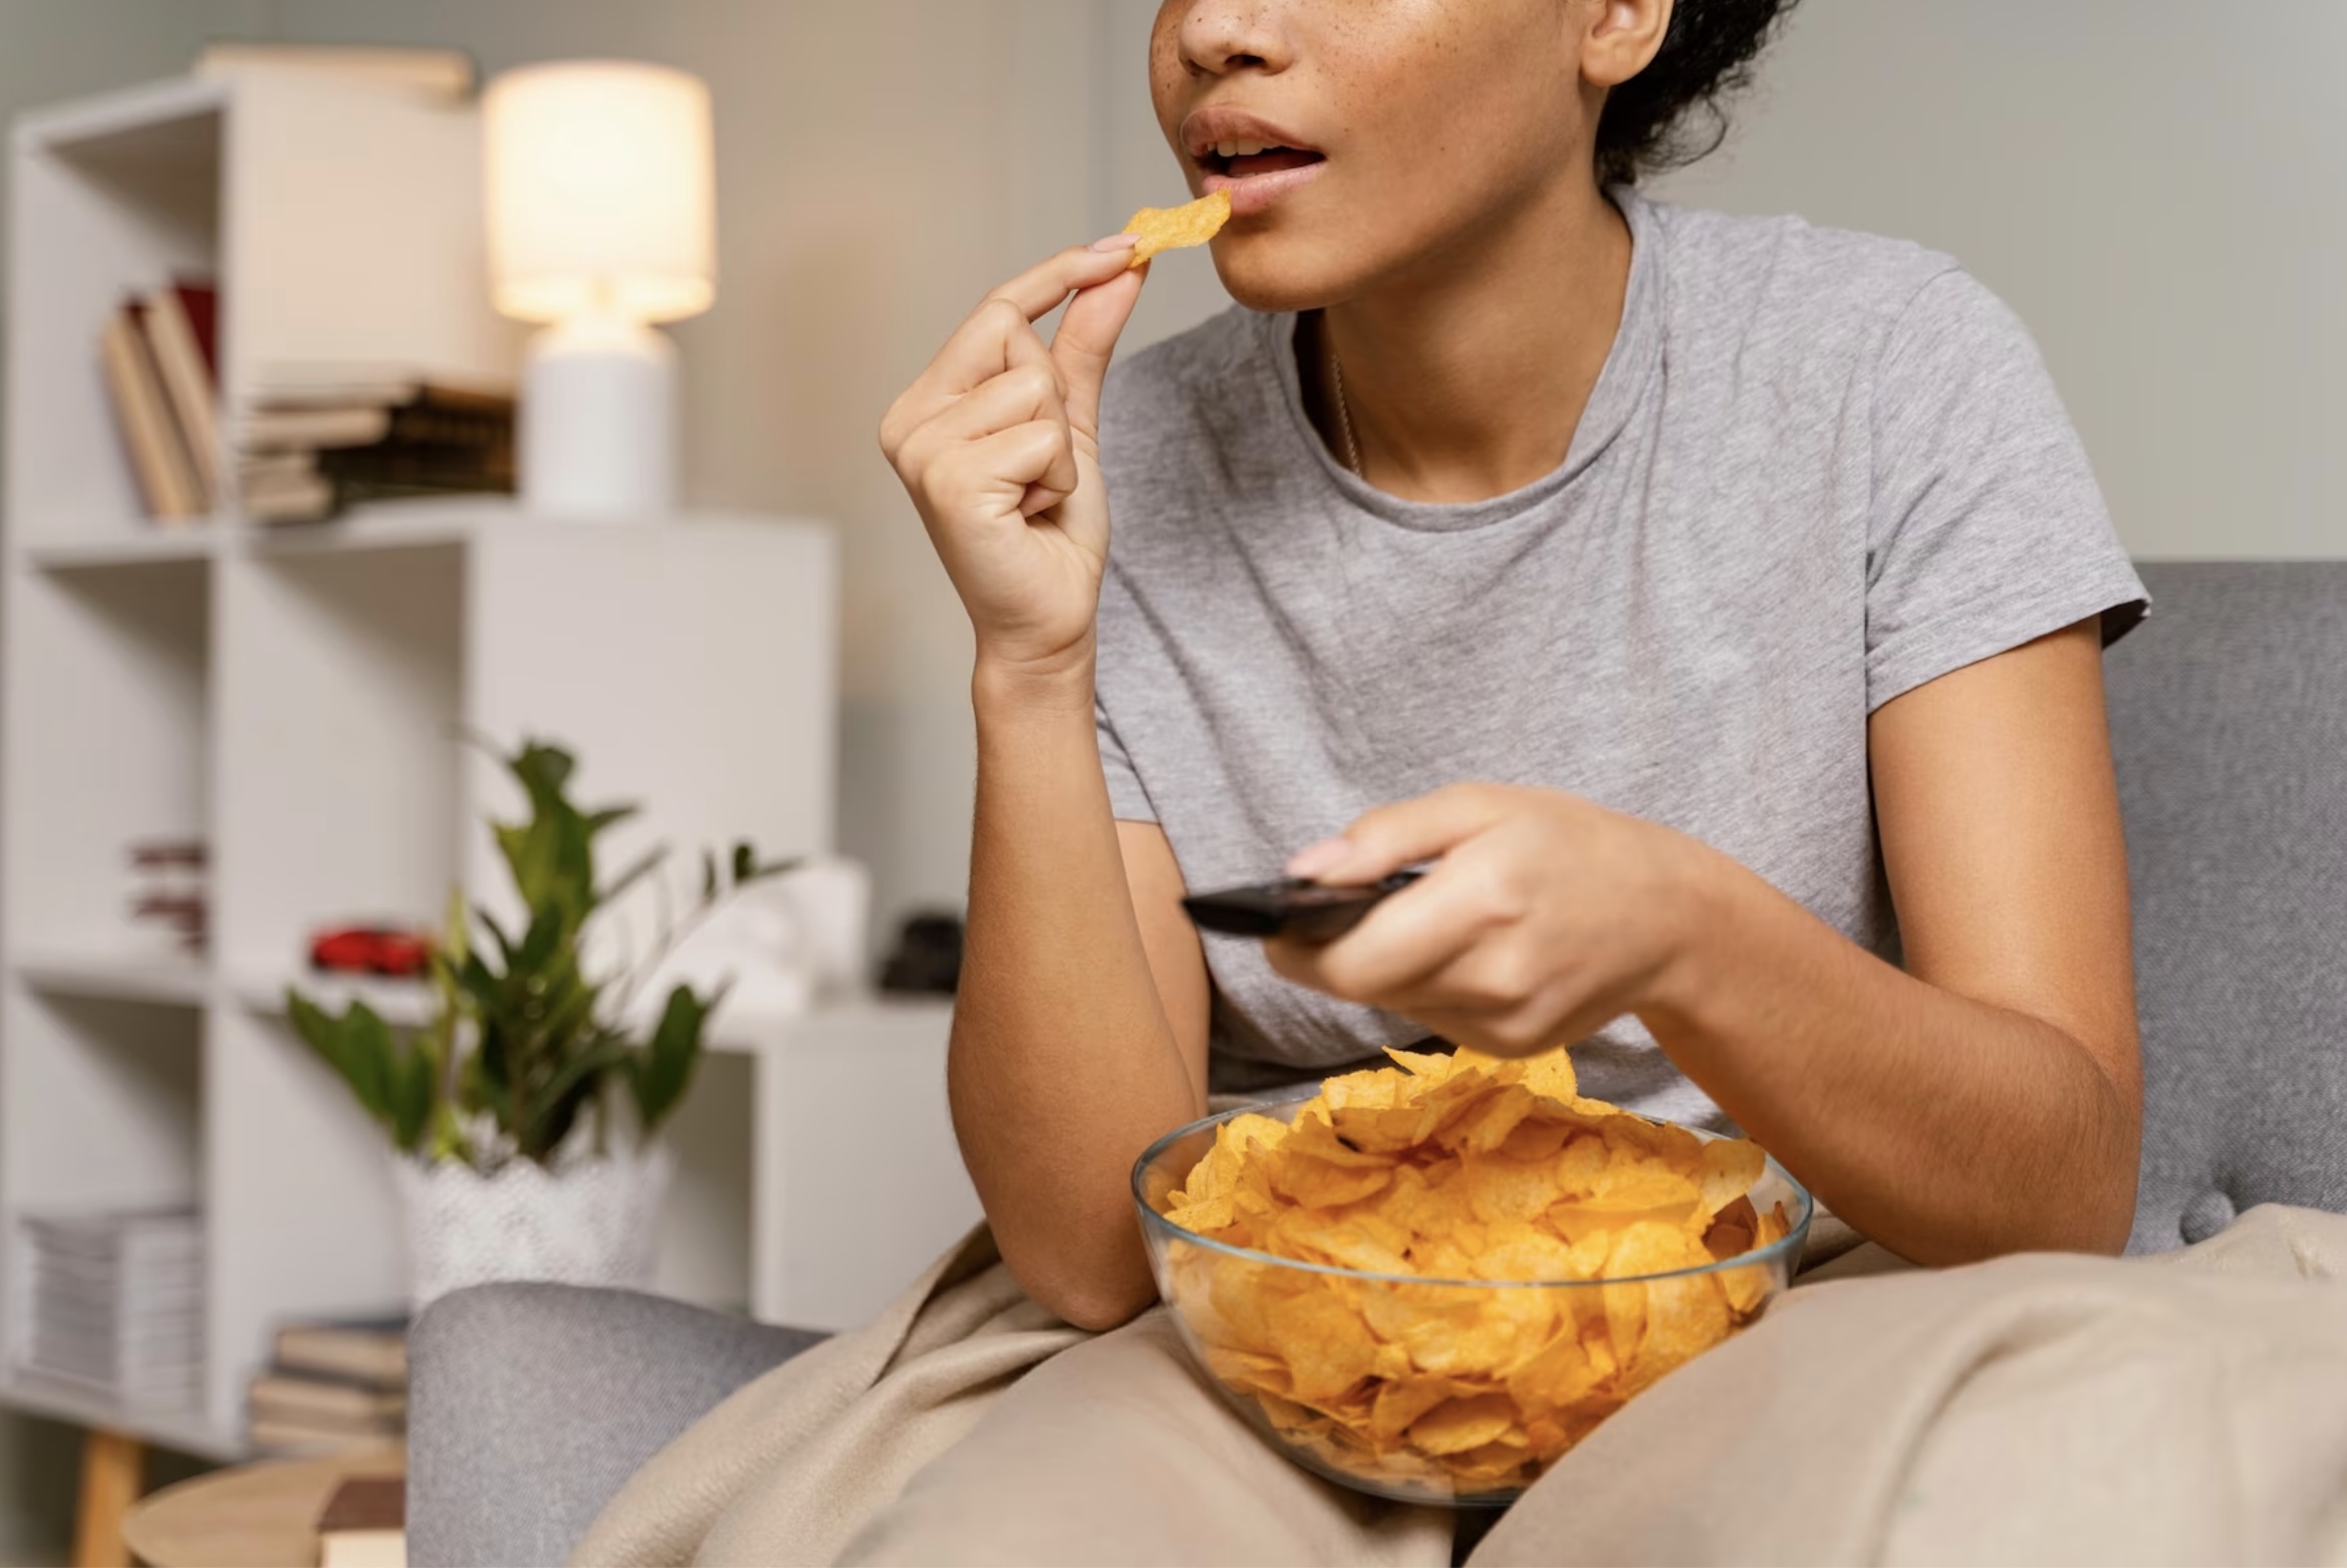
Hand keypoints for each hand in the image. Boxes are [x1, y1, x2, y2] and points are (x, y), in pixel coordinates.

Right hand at [879, 240, 1147, 680]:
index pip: (995, 308)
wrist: (1048, 622)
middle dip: (1057, 399)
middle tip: (1044, 470)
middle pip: (1017, 337)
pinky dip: (1059, 477)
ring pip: (1034, 387)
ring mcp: (923, 451)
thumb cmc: (1050, 533)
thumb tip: (1124, 267)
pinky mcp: (951, 483)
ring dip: (1061, 448)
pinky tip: (1031, 516)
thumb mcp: (1072, 424)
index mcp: (927, 401)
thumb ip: (1085, 345)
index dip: (1060, 274)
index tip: (1130, 244)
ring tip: (1036, 498)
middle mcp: (909, 420)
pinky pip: (1041, 436)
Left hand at [1264, 784, 1716, 1055]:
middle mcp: (1493, 978)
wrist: (1671, 917)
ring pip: (1394, 1003)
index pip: (1349, 961)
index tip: (1277, 924)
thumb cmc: (1569, 843)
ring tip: (1431, 919)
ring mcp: (1505, 1025)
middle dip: (1338, 952)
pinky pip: (1434, 1018)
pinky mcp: (1513, 1049)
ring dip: (1388, 967)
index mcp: (1481, 902)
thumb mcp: (1478, 806)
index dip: (1296, 949)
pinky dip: (1430, 986)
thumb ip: (1384, 838)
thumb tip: (1302, 873)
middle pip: (1363, 987)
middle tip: (1348, 911)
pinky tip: (1467, 952)